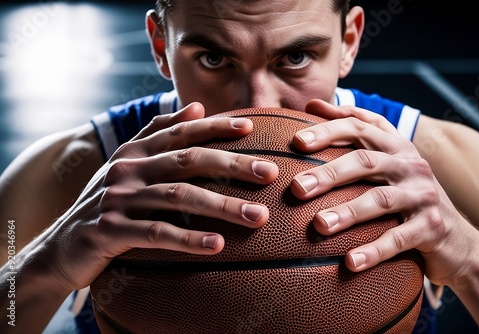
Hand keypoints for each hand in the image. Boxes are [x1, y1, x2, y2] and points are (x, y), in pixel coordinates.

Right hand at [39, 102, 277, 290]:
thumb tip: (195, 106)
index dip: (215, 127)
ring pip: (179, 197)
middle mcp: (127, 169)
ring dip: (222, 207)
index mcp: (134, 151)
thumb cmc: (107, 203)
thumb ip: (158, 133)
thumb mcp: (128, 164)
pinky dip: (188, 239)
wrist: (60, 245)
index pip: (180, 132)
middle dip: (232, 165)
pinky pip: (157, 233)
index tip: (251, 128)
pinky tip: (217, 245)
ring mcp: (117, 198)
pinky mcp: (110, 231)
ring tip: (258, 217)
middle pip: (187, 161)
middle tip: (269, 173)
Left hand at [289, 99, 469, 286]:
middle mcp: (410, 165)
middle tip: (296, 188)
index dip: (329, 129)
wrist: (457, 237)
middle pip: (365, 162)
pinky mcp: (432, 227)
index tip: (297, 141)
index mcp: (395, 146)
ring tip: (319, 225)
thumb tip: (311, 105)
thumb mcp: (386, 161)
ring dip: (347, 213)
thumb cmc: (407, 194)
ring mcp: (423, 195)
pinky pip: (398, 239)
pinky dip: (373, 251)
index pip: (360, 127)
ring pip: (380, 200)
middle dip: (328, 173)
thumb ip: (353, 134)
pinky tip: (349, 263)